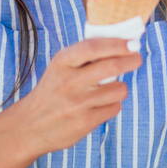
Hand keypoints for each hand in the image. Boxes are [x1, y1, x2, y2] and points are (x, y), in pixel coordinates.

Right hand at [15, 37, 141, 156]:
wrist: (29, 126)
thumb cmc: (53, 89)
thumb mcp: (61, 67)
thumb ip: (86, 55)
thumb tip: (123, 41)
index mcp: (62, 62)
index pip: (93, 47)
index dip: (117, 44)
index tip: (133, 42)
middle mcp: (69, 82)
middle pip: (111, 66)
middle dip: (131, 60)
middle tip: (137, 58)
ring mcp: (77, 103)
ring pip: (118, 89)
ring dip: (121, 87)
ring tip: (112, 88)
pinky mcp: (84, 122)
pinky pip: (114, 108)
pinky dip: (112, 105)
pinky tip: (101, 105)